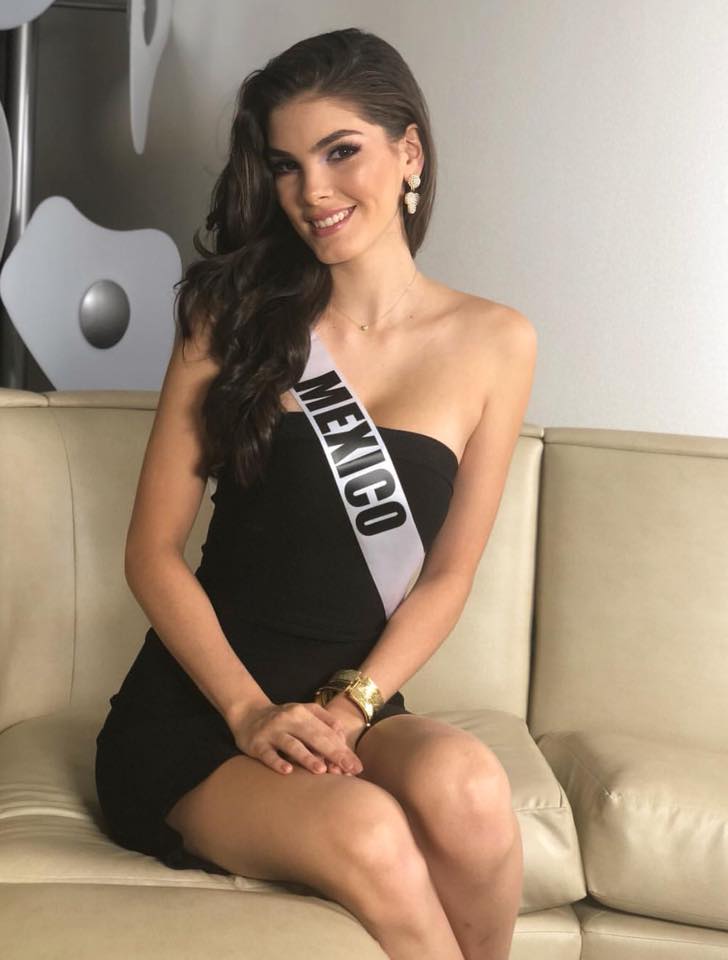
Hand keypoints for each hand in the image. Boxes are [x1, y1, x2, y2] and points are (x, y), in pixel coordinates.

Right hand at [227, 698, 362, 775]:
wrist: (248, 713)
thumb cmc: (284, 719)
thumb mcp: (304, 713)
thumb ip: (324, 721)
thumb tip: (343, 736)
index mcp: (303, 712)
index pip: (327, 732)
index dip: (342, 749)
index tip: (356, 766)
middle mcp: (289, 719)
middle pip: (314, 737)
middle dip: (333, 753)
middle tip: (348, 770)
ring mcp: (272, 731)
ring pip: (291, 744)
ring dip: (307, 757)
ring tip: (321, 770)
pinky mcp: (256, 743)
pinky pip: (267, 754)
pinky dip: (277, 761)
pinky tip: (287, 771)